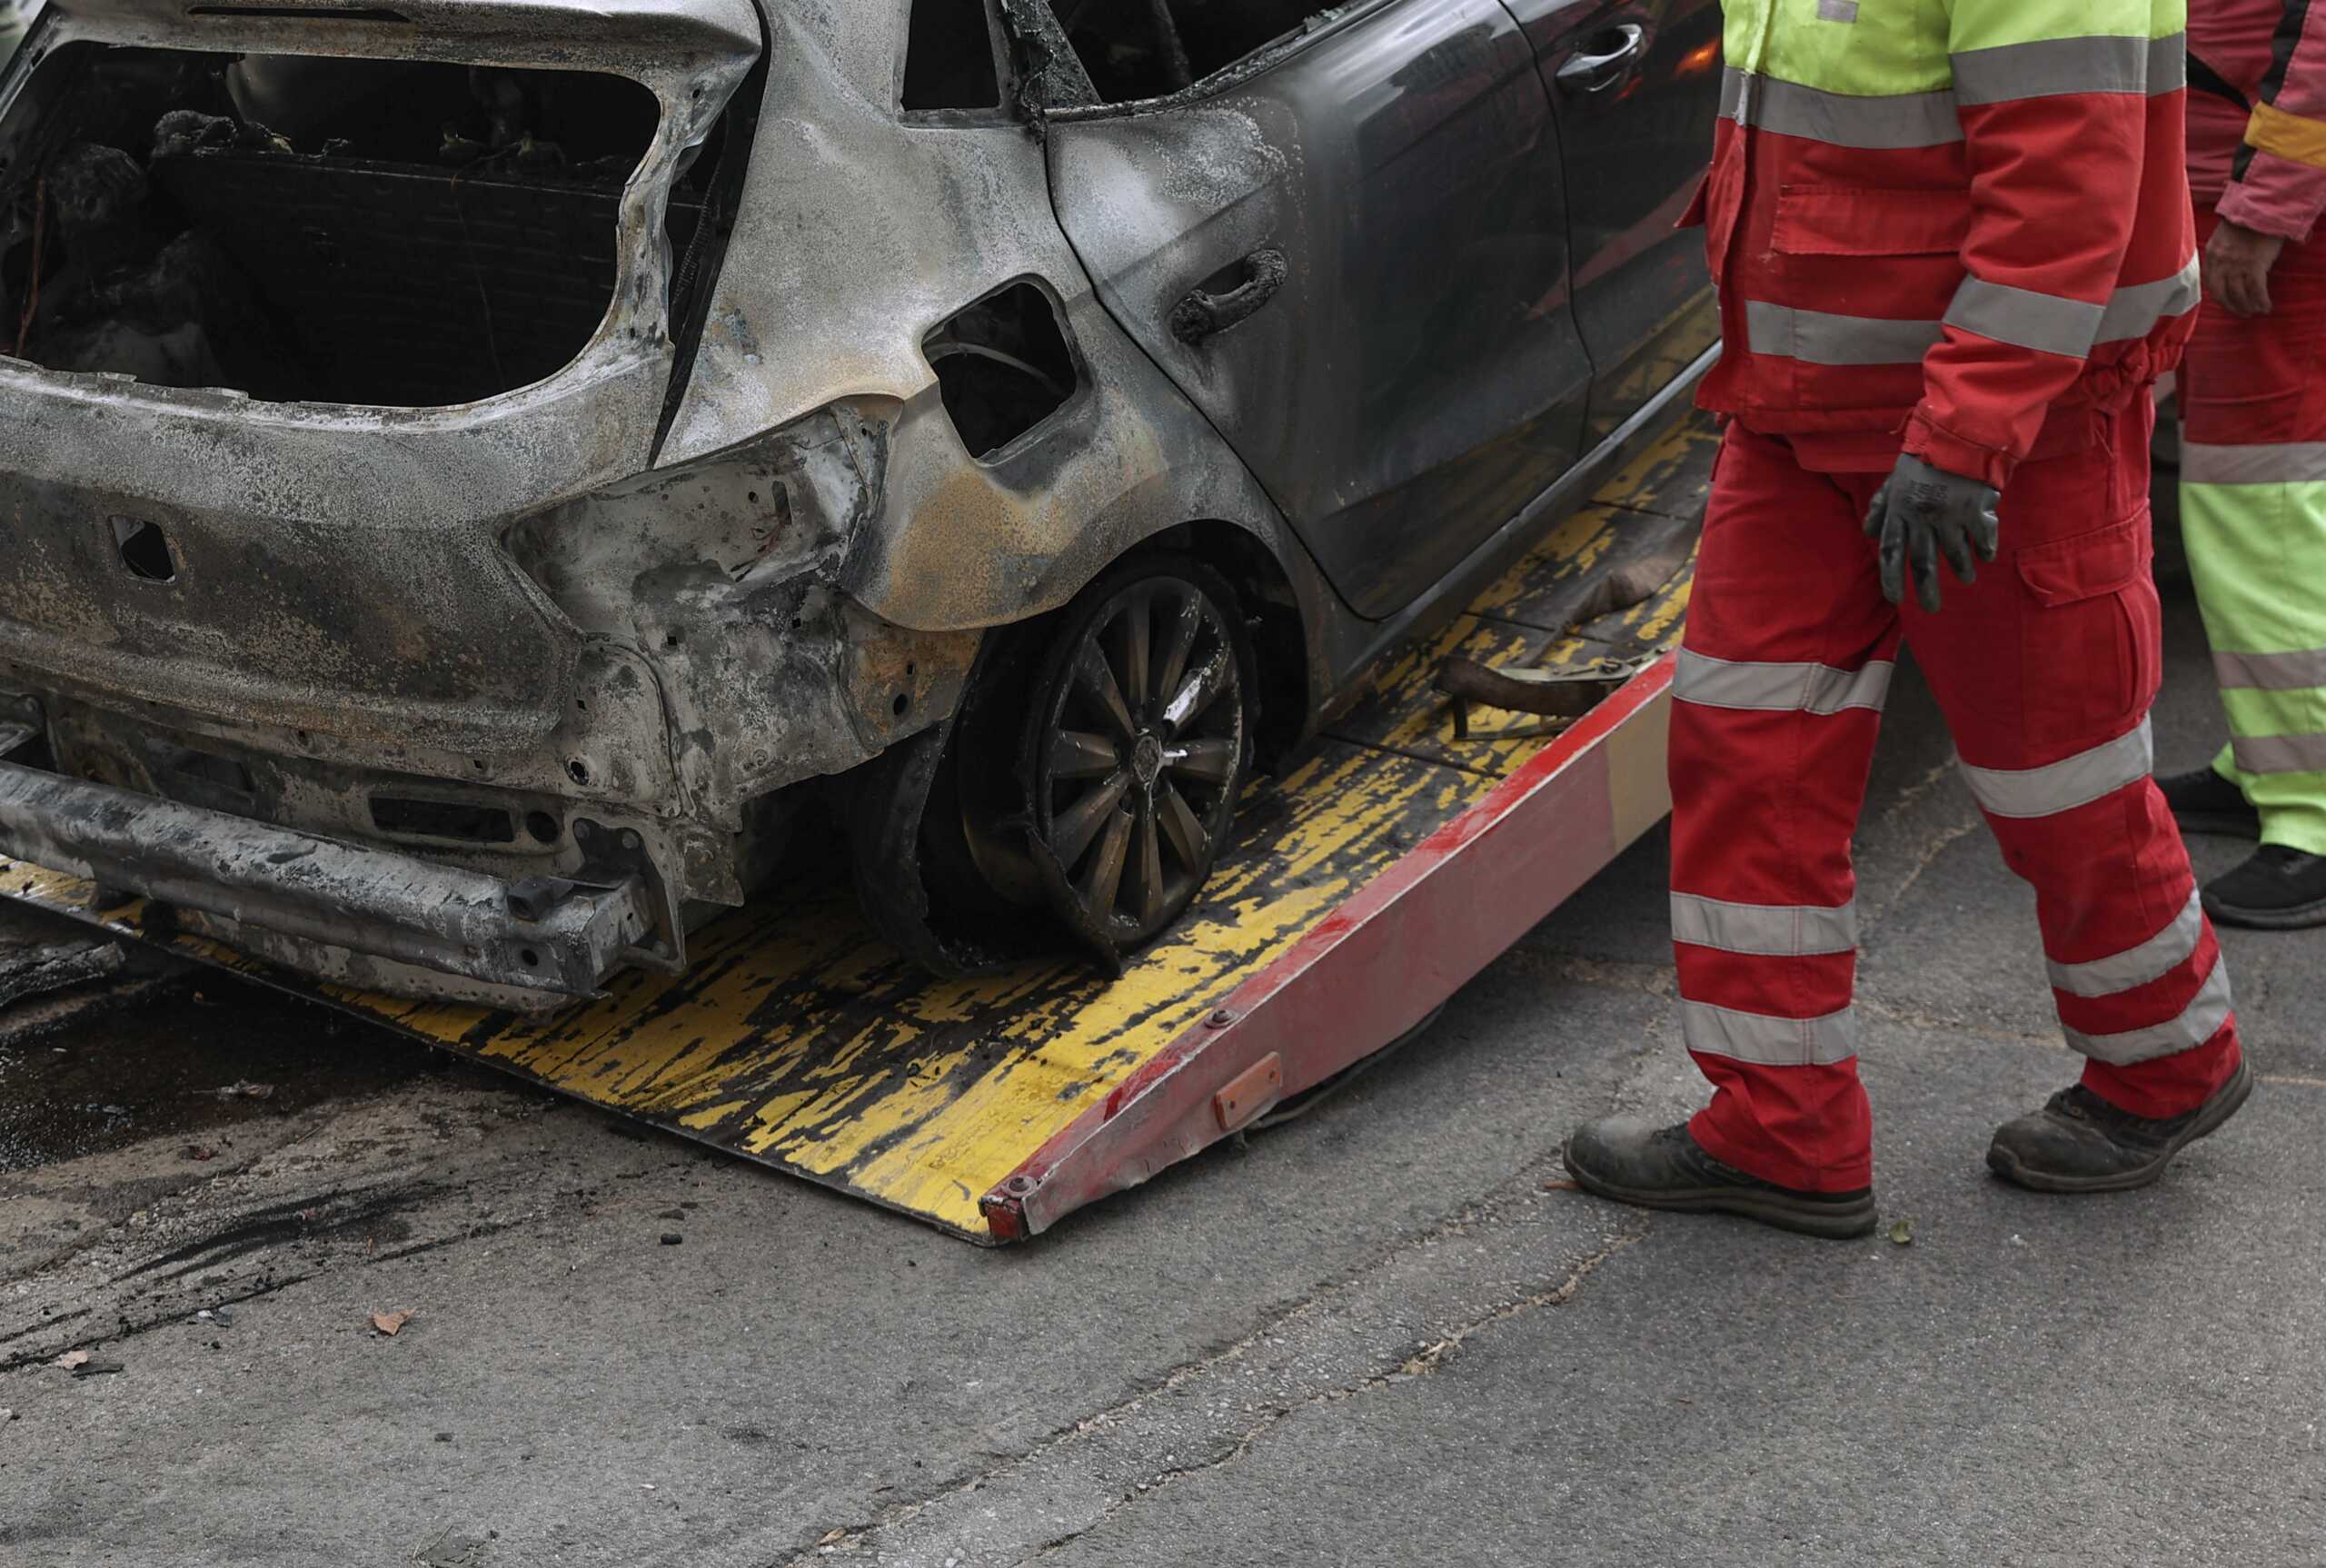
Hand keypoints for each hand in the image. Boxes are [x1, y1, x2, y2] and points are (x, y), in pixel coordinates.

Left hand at [1862, 453, 2001, 613]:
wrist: (1959, 433)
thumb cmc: (1924, 457)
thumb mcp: (1894, 478)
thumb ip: (1881, 505)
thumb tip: (1868, 531)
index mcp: (1900, 511)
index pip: (1890, 552)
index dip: (1891, 578)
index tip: (1895, 599)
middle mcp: (1922, 518)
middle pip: (1922, 562)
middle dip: (1927, 589)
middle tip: (1932, 609)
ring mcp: (1950, 515)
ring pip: (1954, 554)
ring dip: (1961, 570)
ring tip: (1967, 579)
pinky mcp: (1977, 509)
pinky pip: (1983, 538)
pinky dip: (1985, 550)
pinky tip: (1987, 557)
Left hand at [2204, 219, 2286, 317]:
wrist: (2261, 207)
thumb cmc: (2247, 220)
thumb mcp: (2224, 236)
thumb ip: (2222, 252)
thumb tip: (2227, 266)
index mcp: (2211, 254)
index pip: (2210, 282)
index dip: (2219, 295)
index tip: (2227, 301)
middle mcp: (2221, 263)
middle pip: (2221, 293)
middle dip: (2231, 306)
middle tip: (2241, 312)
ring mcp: (2237, 265)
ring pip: (2239, 294)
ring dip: (2247, 306)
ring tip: (2255, 311)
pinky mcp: (2254, 265)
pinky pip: (2256, 290)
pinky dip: (2260, 301)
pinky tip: (2266, 306)